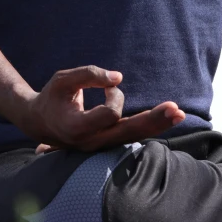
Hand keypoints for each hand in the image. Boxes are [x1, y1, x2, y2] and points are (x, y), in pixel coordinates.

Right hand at [14, 66, 185, 152]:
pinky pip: (134, 135)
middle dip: (154, 119)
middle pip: (128, 132)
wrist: (40, 124)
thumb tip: (119, 78)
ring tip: (180, 114)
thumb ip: (88, 75)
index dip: (114, 97)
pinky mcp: (110, 143)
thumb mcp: (62, 80)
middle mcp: (92, 142)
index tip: (108, 86)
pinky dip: (152, 125)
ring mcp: (102, 146)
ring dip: (159, 124)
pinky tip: (171, 118)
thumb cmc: (52, 98)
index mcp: (77, 128)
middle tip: (177, 110)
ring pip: (134, 136)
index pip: (108, 115)